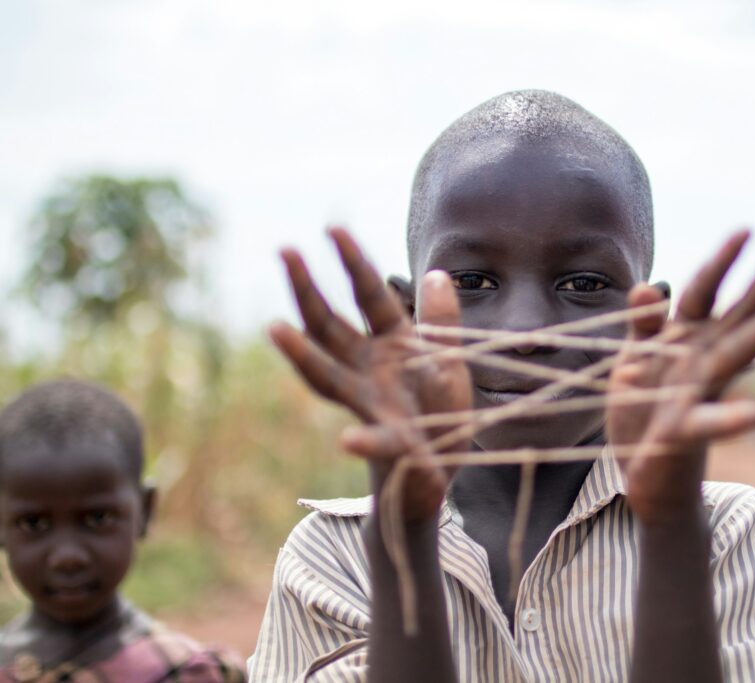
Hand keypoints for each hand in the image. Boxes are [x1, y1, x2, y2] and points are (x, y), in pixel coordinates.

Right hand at [269, 228, 471, 521]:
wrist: (442, 462)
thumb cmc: (439, 405)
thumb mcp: (448, 357)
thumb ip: (441, 321)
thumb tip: (437, 273)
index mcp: (390, 342)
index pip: (368, 295)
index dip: (353, 262)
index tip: (332, 227)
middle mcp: (368, 368)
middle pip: (330, 326)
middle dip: (308, 290)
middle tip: (286, 251)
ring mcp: (371, 404)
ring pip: (329, 377)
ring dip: (302, 355)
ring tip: (276, 329)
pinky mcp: (390, 443)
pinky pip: (374, 441)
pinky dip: (363, 442)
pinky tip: (348, 441)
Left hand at [607, 231, 754, 525]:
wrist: (644, 475)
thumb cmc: (643, 410)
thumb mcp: (633, 359)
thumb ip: (643, 325)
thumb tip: (649, 285)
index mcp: (685, 338)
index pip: (705, 290)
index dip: (723, 261)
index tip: (748, 230)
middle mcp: (701, 360)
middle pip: (739, 309)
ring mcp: (698, 392)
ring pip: (737, 353)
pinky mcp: (684, 431)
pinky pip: (710, 422)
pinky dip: (733, 418)